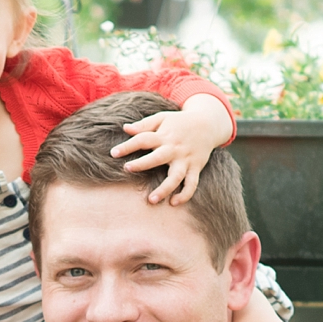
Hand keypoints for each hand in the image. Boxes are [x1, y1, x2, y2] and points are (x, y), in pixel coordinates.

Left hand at [110, 95, 232, 204]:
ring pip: (176, 177)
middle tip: (127, 168)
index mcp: (164, 136)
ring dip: (164, 189)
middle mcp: (174, 149)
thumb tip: (126, 128)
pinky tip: (173, 203)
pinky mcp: (196, 168)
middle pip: (158, 157)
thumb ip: (144, 125)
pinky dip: (185, 194)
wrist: (209, 123)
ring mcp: (186, 159)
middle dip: (143, 163)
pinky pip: (192, 184)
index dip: (128, 146)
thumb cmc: (180, 122)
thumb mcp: (162, 118)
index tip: (113, 153)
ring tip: (151, 200)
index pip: (143, 139)